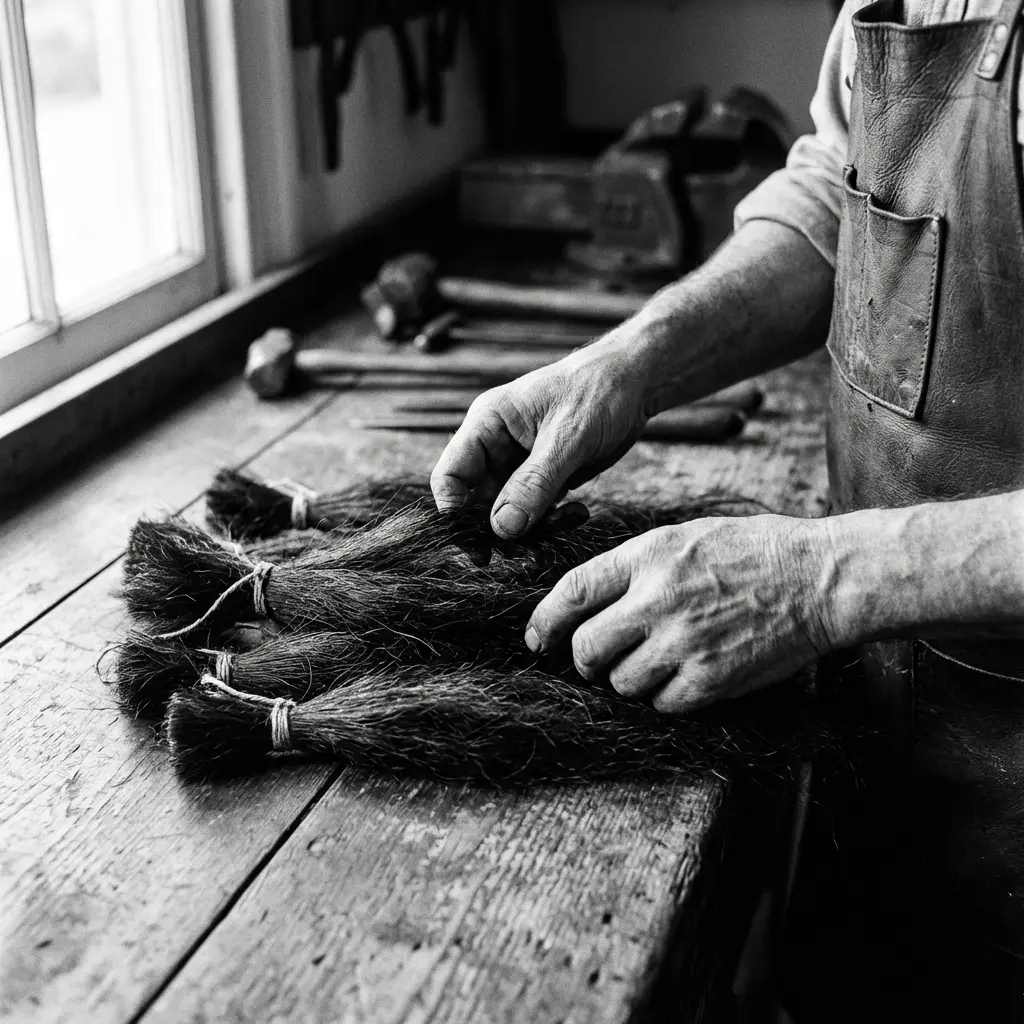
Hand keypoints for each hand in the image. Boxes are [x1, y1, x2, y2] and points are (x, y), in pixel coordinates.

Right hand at [430, 339, 647, 538]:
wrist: (636, 382)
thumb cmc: (598, 391)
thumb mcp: (567, 438)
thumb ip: (534, 484)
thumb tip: (502, 528)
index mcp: (487, 424)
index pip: (450, 475)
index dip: (455, 512)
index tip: (475, 543)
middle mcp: (497, 446)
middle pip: (476, 501)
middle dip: (498, 529)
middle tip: (521, 553)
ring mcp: (520, 464)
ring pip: (508, 512)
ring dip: (531, 530)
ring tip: (561, 528)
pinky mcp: (545, 477)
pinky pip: (536, 511)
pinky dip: (552, 521)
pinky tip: (577, 514)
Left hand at [525, 514, 839, 712]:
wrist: (817, 577)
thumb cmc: (752, 551)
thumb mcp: (684, 536)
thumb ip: (634, 566)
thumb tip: (588, 600)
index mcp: (648, 556)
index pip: (572, 591)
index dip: (545, 620)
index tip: (536, 638)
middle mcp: (658, 599)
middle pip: (587, 647)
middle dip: (583, 659)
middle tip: (596, 660)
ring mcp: (684, 642)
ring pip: (621, 682)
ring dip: (627, 679)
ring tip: (653, 663)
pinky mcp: (711, 678)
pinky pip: (662, 704)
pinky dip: (664, 697)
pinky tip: (683, 677)